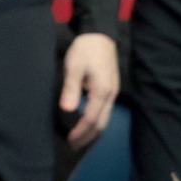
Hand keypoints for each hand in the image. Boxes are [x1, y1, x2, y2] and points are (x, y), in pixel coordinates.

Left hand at [59, 32, 119, 148]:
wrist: (100, 34)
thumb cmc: (85, 49)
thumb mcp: (74, 66)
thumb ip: (71, 88)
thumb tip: (67, 109)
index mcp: (102, 92)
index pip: (91, 119)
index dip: (80, 132)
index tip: (69, 141)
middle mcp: (110, 96)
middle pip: (102, 124)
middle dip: (88, 137)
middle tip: (74, 146)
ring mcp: (112, 93)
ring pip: (105, 119)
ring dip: (93, 131)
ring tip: (79, 139)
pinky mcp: (110, 89)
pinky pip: (105, 112)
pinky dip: (96, 122)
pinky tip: (87, 123)